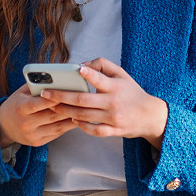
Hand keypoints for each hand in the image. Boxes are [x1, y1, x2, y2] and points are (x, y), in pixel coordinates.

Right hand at [0, 83, 77, 147]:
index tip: (69, 91)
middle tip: (84, 100)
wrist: (3, 126)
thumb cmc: (16, 104)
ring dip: (72, 118)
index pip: (39, 103)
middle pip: (52, 115)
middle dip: (69, 108)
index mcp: (20, 108)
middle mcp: (26, 123)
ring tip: (84, 110)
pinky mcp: (38, 142)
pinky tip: (77, 119)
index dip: (54, 98)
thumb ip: (36, 86)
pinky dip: (68, 126)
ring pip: (58, 126)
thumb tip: (56, 78)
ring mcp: (32, 135)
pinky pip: (57, 133)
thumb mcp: (21, 93)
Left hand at [38, 58, 168, 148]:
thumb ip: (102, 65)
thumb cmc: (131, 92)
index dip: (90, 74)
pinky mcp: (113, 130)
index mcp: (116, 86)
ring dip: (65, 111)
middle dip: (61, 97)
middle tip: (45, 93)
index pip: (101, 79)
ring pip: (84, 115)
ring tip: (51, 106)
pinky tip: (72, 120)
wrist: (150, 116)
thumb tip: (82, 66)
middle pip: (83, 100)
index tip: (77, 70)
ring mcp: (113, 118)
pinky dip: (82, 126)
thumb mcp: (122, 74)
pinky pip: (94, 130)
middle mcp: (113, 102)